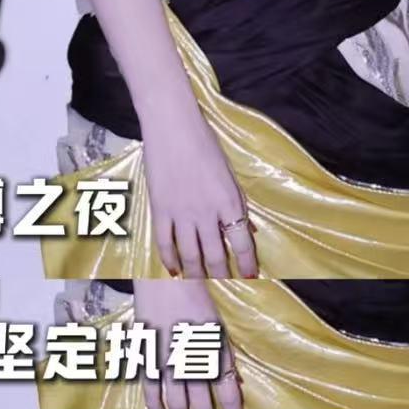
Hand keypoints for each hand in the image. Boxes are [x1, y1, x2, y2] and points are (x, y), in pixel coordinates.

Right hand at [132, 277, 242, 408]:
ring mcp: (167, 363)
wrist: (163, 284)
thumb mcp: (216, 326)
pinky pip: (151, 391)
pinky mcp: (148, 359)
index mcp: (212, 352)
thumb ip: (225, 355)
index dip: (232, 407)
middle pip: (201, 402)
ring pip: (177, 403)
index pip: (227, 390)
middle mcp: (191, 362)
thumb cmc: (194, 300)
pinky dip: (155, 405)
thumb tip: (236, 382)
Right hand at [140, 91, 258, 279]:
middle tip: (223, 283)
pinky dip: (169, 260)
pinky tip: (174, 269)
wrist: (171, 125)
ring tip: (199, 280)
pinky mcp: (160, 209)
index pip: (242, 243)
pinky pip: (164, 243)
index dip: (246, 264)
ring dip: (196, 272)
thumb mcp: (229, 173)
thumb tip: (247, 229)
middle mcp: (207, 213)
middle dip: (221, 274)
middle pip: (216, 256)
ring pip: (190, 255)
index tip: (249, 276)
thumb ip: (237, 203)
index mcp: (229, 202)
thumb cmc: (204, 142)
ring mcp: (181, 213)